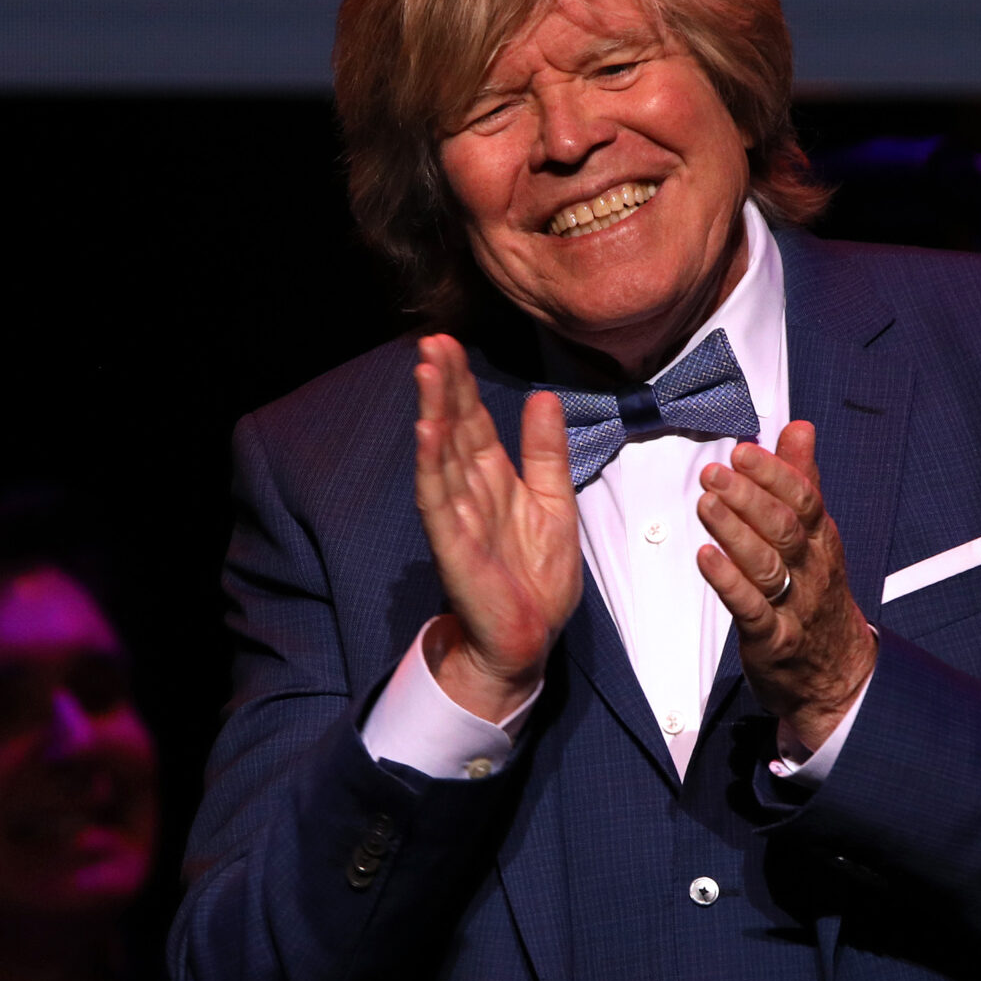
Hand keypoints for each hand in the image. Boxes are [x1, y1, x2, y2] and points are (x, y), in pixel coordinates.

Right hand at [411, 334, 581, 720]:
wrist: (530, 640)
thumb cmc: (536, 579)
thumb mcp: (555, 503)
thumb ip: (546, 453)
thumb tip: (544, 397)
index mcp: (494, 480)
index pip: (472, 421)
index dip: (460, 382)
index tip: (449, 341)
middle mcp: (469, 492)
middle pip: (452, 428)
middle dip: (442, 384)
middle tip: (431, 340)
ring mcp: (457, 517)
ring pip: (440, 455)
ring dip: (432, 411)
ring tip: (426, 371)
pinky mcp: (453, 546)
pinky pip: (438, 500)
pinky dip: (431, 465)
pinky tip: (426, 433)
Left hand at [695, 422, 876, 756]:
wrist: (838, 672)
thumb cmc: (818, 593)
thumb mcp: (816, 532)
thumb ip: (802, 478)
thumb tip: (799, 427)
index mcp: (820, 539)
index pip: (803, 499)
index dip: (773, 474)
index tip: (743, 451)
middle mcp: (811, 569)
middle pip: (784, 527)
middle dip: (748, 496)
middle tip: (714, 472)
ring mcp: (793, 605)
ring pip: (766, 564)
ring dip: (735, 532)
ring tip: (706, 505)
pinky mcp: (773, 639)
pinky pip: (752, 609)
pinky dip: (729, 582)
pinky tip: (706, 559)